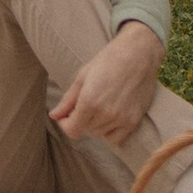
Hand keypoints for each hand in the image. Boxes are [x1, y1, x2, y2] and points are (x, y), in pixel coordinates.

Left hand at [49, 22, 162, 151]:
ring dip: (95, 125)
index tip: (66, 115)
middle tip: (84, 104)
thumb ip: (68, 100)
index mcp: (89, 101)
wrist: (138, 53)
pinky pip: (117, 139)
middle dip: (80, 120)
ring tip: (99, 106)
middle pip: (85, 131)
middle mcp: (105, 114)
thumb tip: (54, 116)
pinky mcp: (134, 121)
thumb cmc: (108, 60)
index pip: (72, 130)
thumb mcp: (83, 76)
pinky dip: (110, 132)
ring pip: (100, 134)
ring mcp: (121, 119)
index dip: (65, 124)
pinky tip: (110, 117)